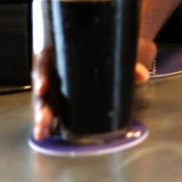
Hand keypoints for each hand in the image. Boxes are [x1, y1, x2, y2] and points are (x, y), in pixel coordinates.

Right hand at [32, 41, 151, 140]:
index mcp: (66, 50)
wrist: (124, 50)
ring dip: (42, 117)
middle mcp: (59, 66)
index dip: (42, 73)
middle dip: (41, 104)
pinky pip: (54, 108)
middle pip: (44, 84)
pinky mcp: (66, 97)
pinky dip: (49, 121)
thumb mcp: (127, 50)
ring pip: (46, 99)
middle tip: (44, 119)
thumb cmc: (120, 47)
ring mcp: (61, 83)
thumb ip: (134, 62)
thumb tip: (140, 75)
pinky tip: (46, 134)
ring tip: (42, 132)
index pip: (47, 59)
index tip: (43, 87)